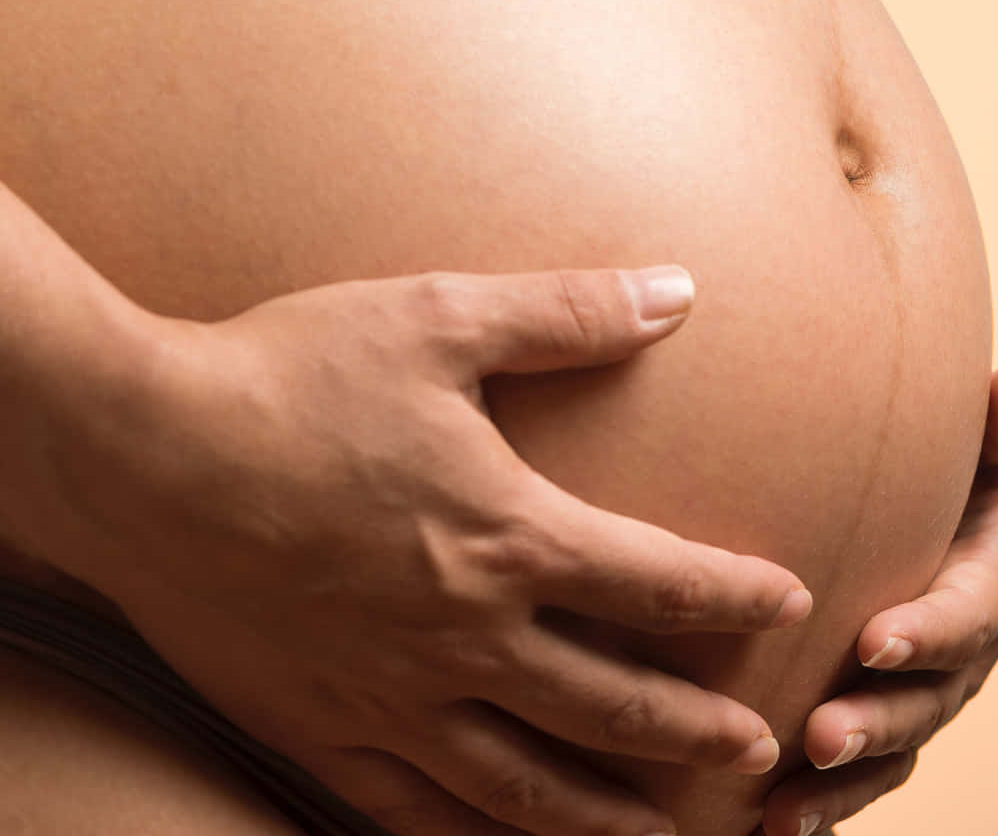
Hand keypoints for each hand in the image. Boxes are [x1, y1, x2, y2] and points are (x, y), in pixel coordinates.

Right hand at [35, 265, 809, 835]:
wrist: (133, 452)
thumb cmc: (288, 375)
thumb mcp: (439, 319)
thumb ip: (569, 313)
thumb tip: (679, 290)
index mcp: (504, 536)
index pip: (656, 583)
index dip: (733, 596)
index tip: (788, 603)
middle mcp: (460, 636)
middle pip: (611, 706)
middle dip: (695, 733)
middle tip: (762, 754)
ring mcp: (386, 696)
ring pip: (520, 784)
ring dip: (601, 816)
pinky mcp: (314, 726)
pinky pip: (406, 808)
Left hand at [759, 362, 997, 835]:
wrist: (922, 503)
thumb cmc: (959, 463)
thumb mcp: (996, 443)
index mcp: (996, 574)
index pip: (971, 608)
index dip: (931, 630)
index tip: (875, 639)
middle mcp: (967, 646)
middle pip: (930, 697)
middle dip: (878, 720)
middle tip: (822, 734)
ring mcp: (926, 692)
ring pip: (893, 748)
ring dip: (843, 780)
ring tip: (785, 803)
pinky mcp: (883, 720)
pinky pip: (858, 777)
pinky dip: (819, 809)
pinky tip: (765, 830)